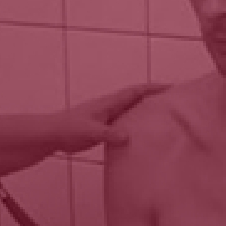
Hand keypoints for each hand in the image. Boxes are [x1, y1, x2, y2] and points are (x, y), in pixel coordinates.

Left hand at [51, 84, 166, 153]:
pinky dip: (135, 127)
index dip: (153, 88)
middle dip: (154, 97)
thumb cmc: (69, 129)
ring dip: (146, 112)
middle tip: (173, 102)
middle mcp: (110, 107)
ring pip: (131, 112)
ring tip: (163, 118)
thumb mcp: (90, 132)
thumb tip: (128, 137)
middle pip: (136, 99)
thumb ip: (108, 134)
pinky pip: (124, 125)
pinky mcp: (103, 129)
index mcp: (109, 103)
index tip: (170, 87)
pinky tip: (142, 138)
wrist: (52, 135)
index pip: (135, 92)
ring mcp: (107, 118)